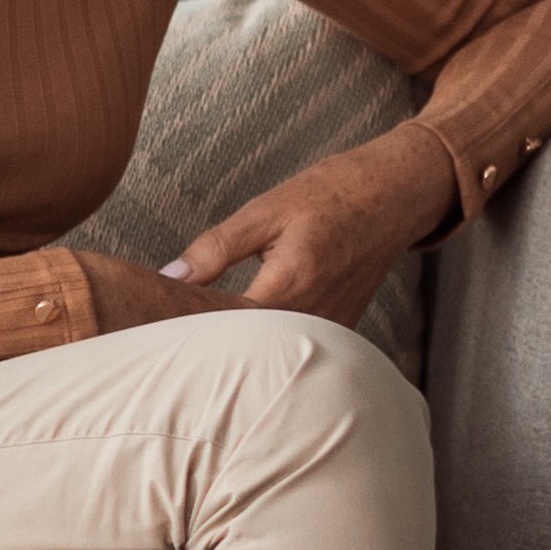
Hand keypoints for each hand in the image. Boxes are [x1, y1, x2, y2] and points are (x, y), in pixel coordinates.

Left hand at [156, 133, 448, 327]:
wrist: (391, 196)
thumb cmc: (328, 196)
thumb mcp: (263, 212)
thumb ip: (215, 249)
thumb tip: (170, 276)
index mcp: (290, 286)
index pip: (227, 329)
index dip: (190, 331)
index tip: (159, 329)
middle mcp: (314, 315)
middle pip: (249, 349)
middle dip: (209, 345)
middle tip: (168, 340)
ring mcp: (332, 327)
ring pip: (274, 353)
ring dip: (239, 347)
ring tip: (200, 341)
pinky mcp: (340, 329)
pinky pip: (298, 347)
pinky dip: (270, 343)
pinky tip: (244, 336)